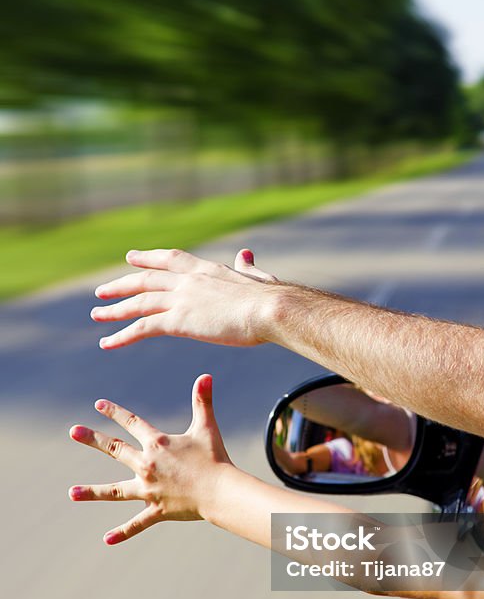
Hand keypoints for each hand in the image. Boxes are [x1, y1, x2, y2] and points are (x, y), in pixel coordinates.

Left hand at [69, 374, 233, 543]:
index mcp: (157, 444)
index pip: (132, 423)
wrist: (220, 491)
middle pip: (115, 449)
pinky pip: (136, 524)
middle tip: (73, 431)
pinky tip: (106, 540)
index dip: (115, 412)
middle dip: (93, 439)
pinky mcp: (156, 510)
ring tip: (72, 493)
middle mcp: (147, 465)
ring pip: (114, 491)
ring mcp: (149, 490)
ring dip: (92, 492)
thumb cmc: (215, 458)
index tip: (99, 404)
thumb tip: (206, 375)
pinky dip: (122, 532)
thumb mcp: (207, 427)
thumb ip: (203, 401)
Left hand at [91, 248, 277, 349]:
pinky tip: (107, 342)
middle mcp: (188, 281)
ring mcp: (181, 299)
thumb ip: (248, 268)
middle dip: (121, 285)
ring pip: (139, 302)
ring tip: (97, 315)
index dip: (148, 258)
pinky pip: (143, 327)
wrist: (269, 309)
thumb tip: (247, 255)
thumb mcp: (256, 279)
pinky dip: (122, 335)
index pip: (170, 259)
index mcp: (206, 269)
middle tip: (102, 291)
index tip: (130, 258)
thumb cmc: (271, 299)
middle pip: (146, 279)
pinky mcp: (179, 321)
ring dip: (114, 309)